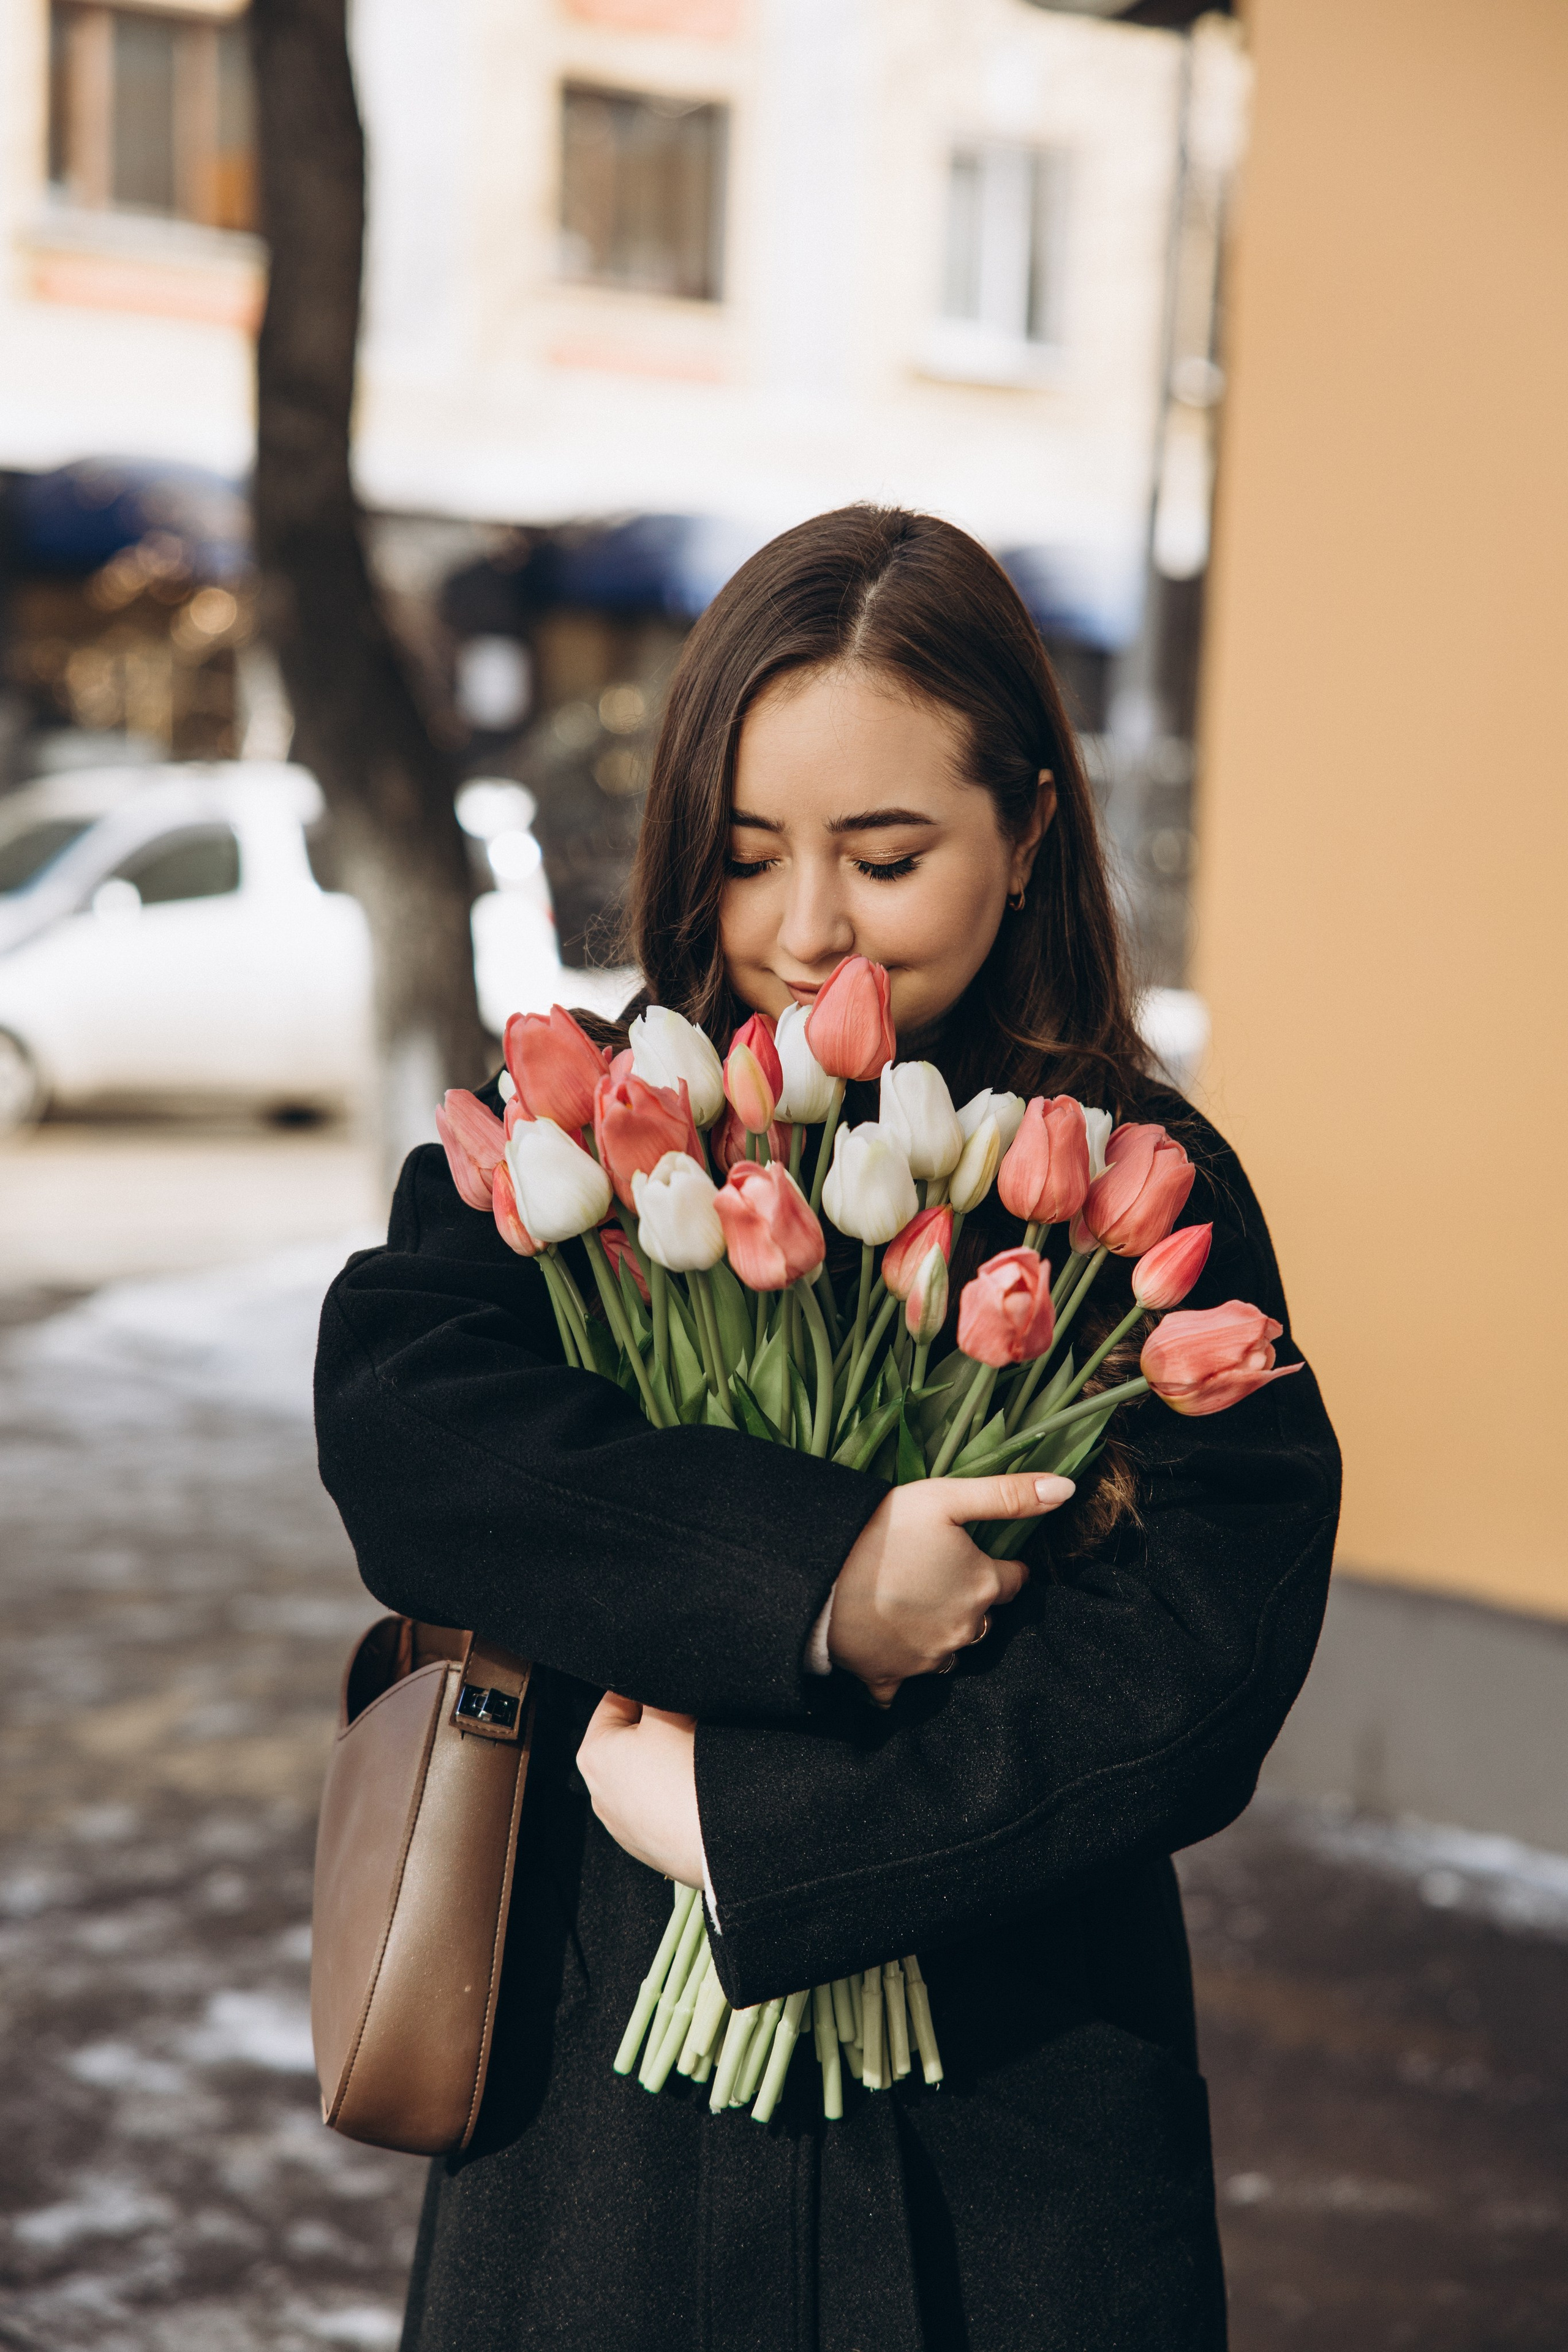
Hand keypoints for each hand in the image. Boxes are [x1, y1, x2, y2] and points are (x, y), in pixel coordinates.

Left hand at [577, 1693, 705, 1888]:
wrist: (717, 1841)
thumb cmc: (686, 1774)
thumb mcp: (669, 1711)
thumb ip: (653, 1688)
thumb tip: (654, 1676)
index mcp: (593, 1754)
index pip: (615, 1701)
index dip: (647, 1688)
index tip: (671, 1688)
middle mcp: (598, 1793)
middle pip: (629, 1739)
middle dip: (657, 1727)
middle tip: (688, 1723)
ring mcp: (622, 1825)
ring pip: (644, 1775)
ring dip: (665, 1763)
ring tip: (694, 1760)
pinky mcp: (648, 1846)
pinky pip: (657, 1807)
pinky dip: (673, 1795)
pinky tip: (694, 1792)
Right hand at [829, 1473, 1075, 1703]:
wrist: (823, 1578)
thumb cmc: (884, 1533)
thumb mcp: (946, 1498)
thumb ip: (1007, 1494)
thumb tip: (1067, 1488)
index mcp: (982, 1585)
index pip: (1015, 1580)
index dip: (1004, 1568)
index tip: (988, 1560)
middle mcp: (965, 1628)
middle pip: (985, 1618)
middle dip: (973, 1603)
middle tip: (943, 1580)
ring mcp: (931, 1657)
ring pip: (952, 1651)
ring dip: (943, 1636)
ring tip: (917, 1610)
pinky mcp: (893, 1676)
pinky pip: (903, 1689)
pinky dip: (901, 1675)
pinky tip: (890, 1658)